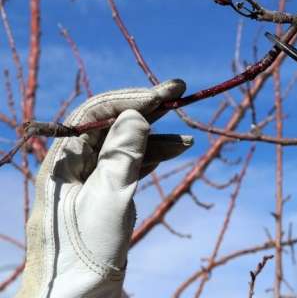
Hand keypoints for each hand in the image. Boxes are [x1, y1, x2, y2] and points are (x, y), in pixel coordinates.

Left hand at [17, 80, 192, 297]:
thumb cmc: (86, 249)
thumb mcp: (109, 196)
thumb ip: (124, 152)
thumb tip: (136, 115)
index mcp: (63, 159)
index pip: (96, 113)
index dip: (132, 98)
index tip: (164, 93)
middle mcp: (74, 164)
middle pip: (112, 123)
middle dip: (146, 108)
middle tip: (179, 92)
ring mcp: (90, 179)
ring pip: (124, 144)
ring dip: (155, 135)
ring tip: (187, 136)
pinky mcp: (105, 195)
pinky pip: (130, 165)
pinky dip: (153, 156)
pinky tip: (176, 150)